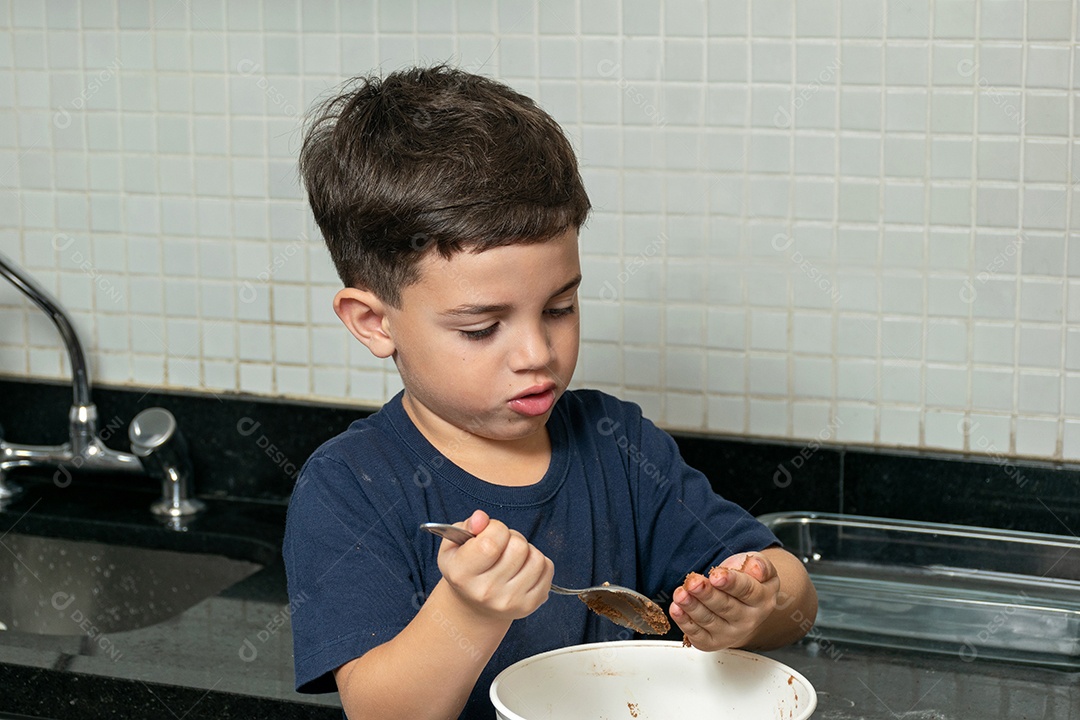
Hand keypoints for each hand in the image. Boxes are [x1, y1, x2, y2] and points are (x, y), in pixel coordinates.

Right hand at [436, 509, 553, 621]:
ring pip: (537, 558)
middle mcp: (486, 592)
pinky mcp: (529, 605)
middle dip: (512, 539)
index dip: (495, 528)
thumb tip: (481, 518)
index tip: (489, 534)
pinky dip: (539, 564)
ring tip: (512, 558)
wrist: (473, 608)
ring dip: (527, 552)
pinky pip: (548, 570)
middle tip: (502, 548)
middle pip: (519, 547)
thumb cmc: (465, 570)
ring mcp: (509, 601)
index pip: (491, 542)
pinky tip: (522, 570)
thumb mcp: (454, 546)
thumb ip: (467, 527)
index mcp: (462, 574)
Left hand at [669, 551, 780, 650]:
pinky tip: (676, 609)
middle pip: (725, 607)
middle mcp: (748, 620)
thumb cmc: (748, 580)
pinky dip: (684, 622)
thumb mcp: (760, 566)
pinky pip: (696, 634)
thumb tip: (755, 568)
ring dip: (692, 606)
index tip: (716, 576)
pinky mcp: (711, 641)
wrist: (742, 605)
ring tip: (681, 593)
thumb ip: (760, 564)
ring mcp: (730, 633)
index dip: (731, 582)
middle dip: (707, 594)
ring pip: (708, 620)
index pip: (747, 591)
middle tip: (693, 583)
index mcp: (762, 599)